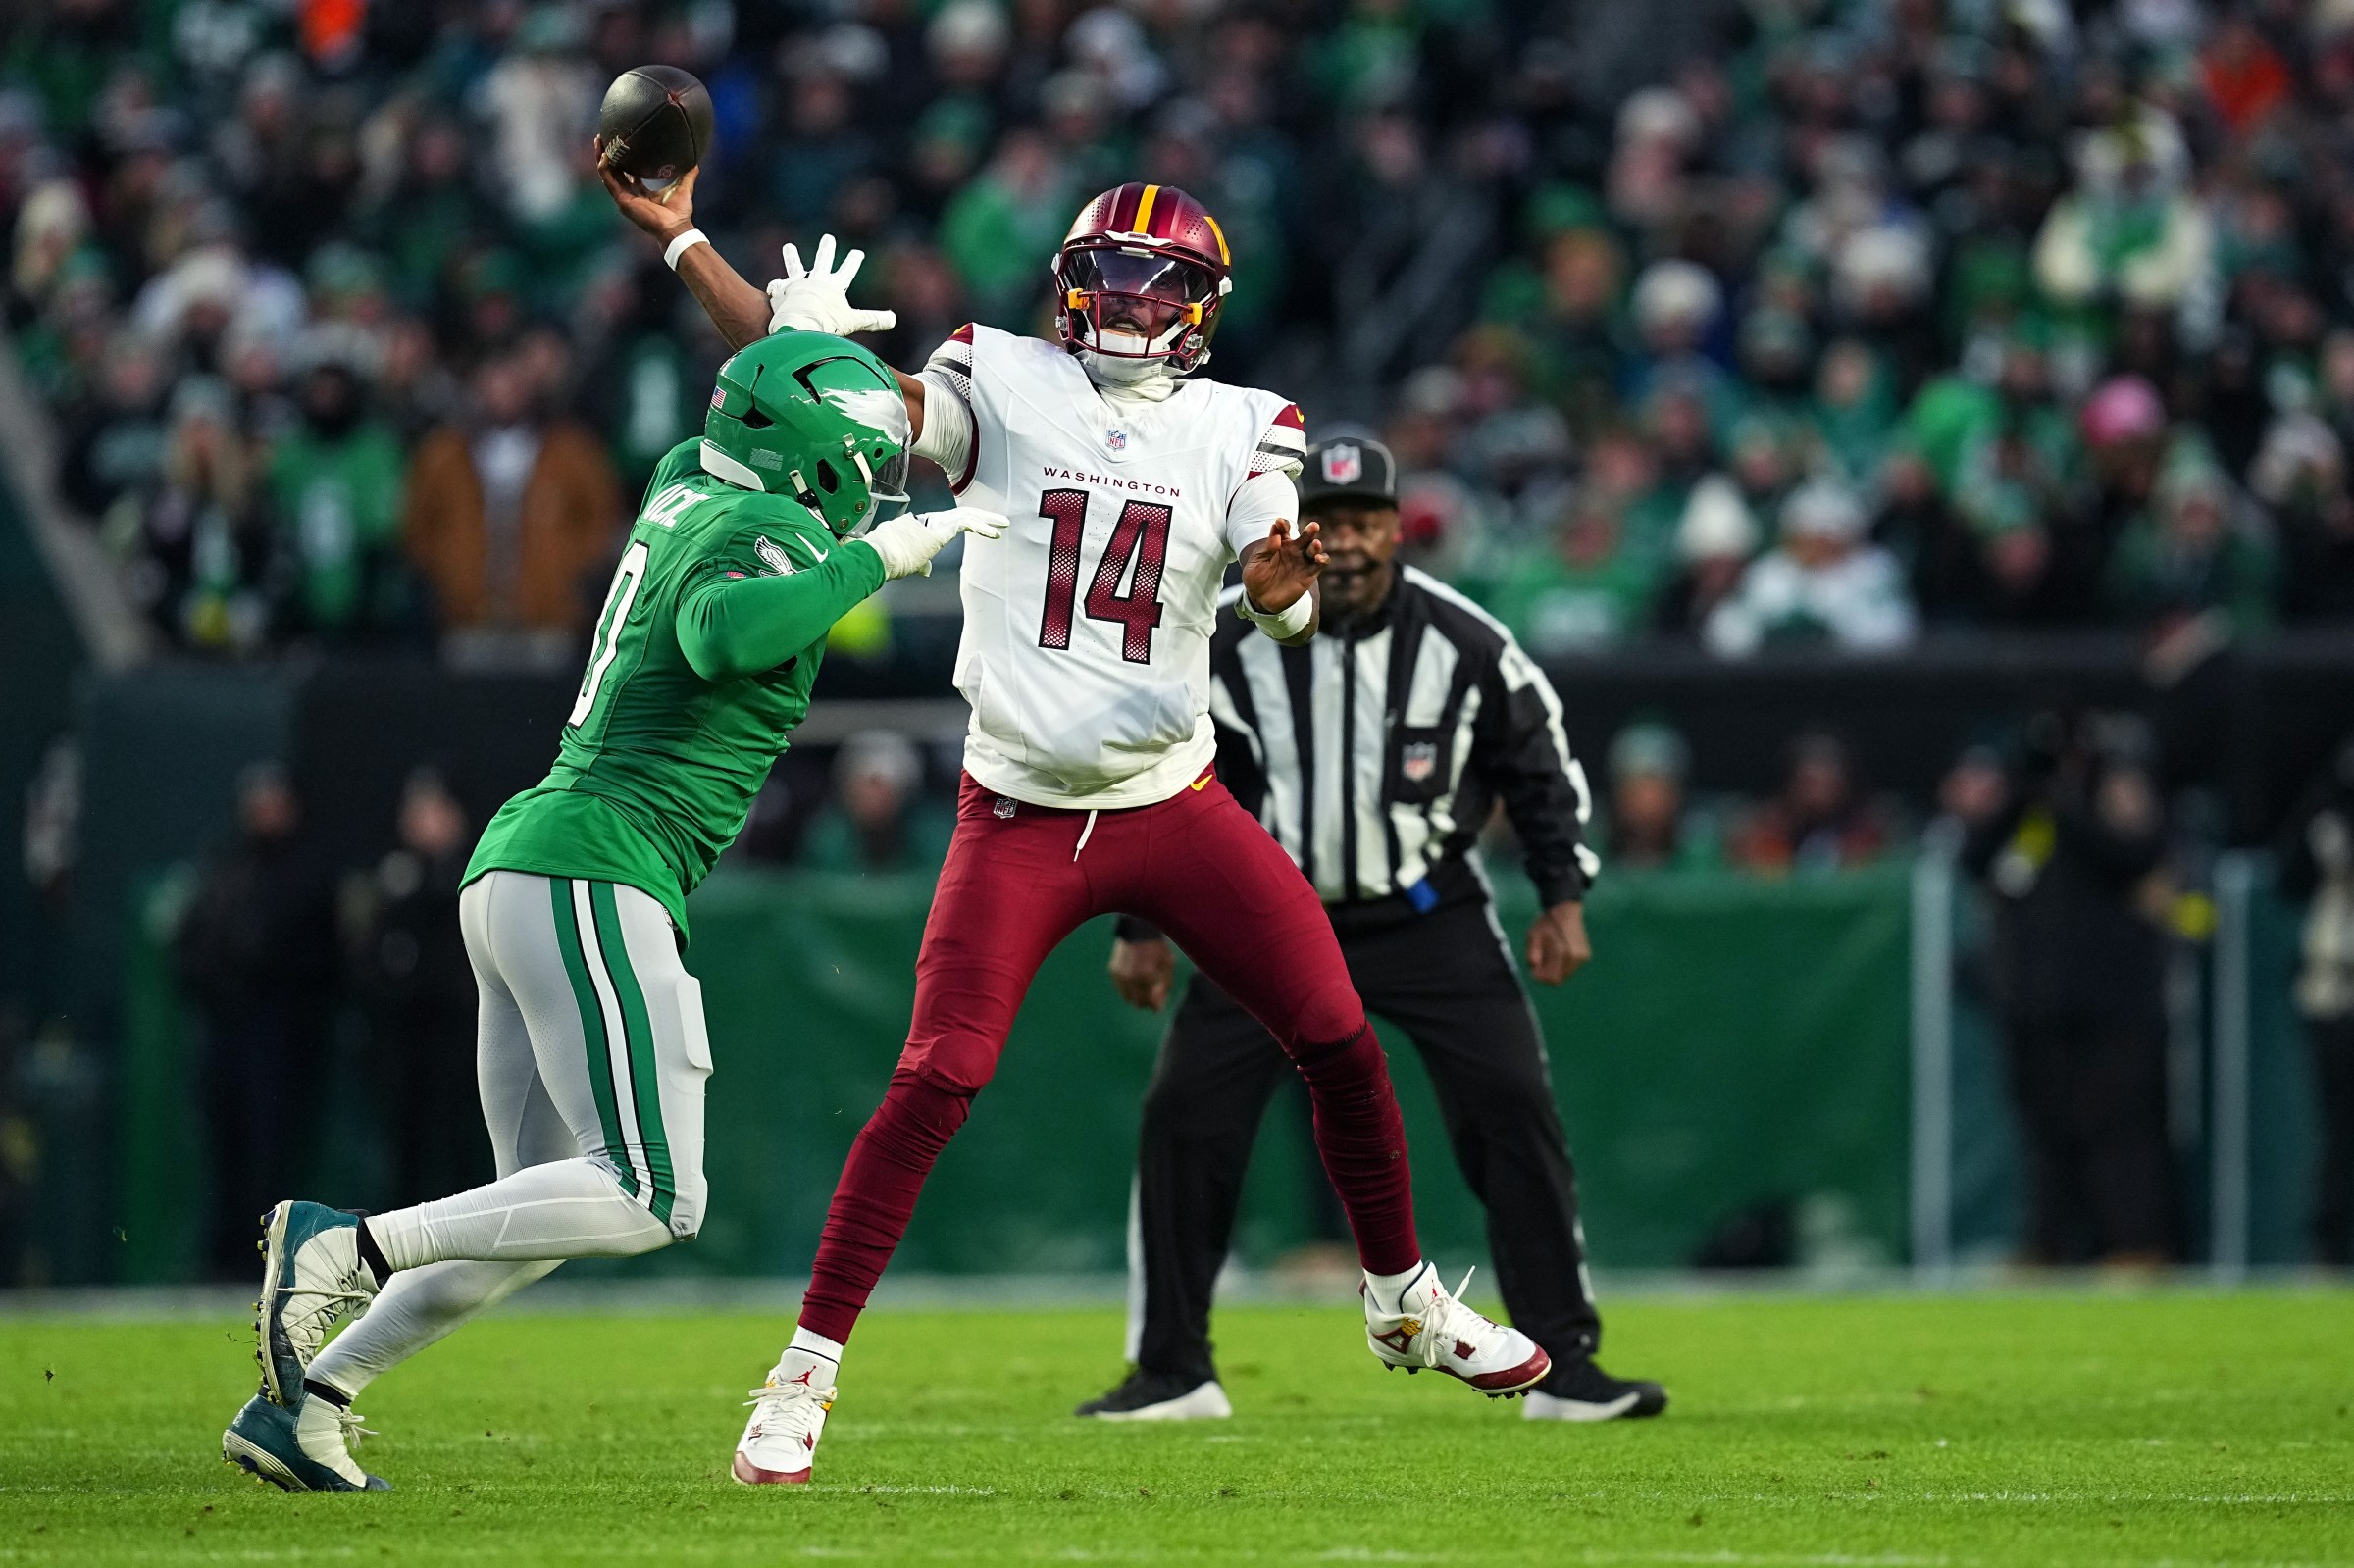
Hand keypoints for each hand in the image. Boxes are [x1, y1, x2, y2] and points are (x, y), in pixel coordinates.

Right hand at [595, 138, 698, 242]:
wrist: (675, 227)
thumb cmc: (679, 213)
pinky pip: (609, 182)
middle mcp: (630, 195)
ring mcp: (624, 199)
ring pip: (608, 174)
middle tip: (604, 137)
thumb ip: (688, 174)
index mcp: (642, 193)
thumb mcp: (684, 187)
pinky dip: (605, 169)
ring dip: (602, 157)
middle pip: (614, 172)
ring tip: (599, 140)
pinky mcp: (622, 201)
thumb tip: (696, 161)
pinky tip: (604, 156)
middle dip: (608, 155)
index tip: (621, 145)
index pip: (628, 174)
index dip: (623, 160)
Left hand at [766, 234, 897, 336]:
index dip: (853, 262)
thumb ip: (873, 320)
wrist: (800, 325)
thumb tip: (893, 319)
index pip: (847, 271)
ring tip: (788, 247)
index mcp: (834, 286)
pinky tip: (774, 288)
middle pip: (822, 261)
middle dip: (826, 249)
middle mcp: (815, 280)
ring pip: (794, 267)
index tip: (857, 252)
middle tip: (828, 238)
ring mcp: (796, 284)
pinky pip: (776, 287)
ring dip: (792, 257)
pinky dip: (776, 288)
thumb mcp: (853, 322)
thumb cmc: (827, 324)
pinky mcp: (780, 291)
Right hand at [860, 506, 1006, 578]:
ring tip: (1003, 525)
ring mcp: (932, 524)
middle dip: (982, 517)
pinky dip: (980, 527)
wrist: (875, 557)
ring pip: (965, 515)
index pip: (949, 521)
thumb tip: (927, 570)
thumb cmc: (884, 562)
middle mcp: (927, 521)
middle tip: (1001, 522)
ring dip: (987, 520)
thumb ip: (920, 564)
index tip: (984, 528)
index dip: (968, 523)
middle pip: (960, 514)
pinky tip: (992, 533)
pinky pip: (964, 524)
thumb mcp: (907, 563)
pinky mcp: (937, 530)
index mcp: (920, 526)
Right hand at [1107, 937, 1174, 1010]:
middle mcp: (1130, 977)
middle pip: (1137, 1003)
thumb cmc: (1157, 947)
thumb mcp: (1167, 965)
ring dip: (1136, 997)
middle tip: (1152, 997)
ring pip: (1127, 997)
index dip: (1156, 1006)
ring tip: (1144, 988)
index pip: (1150, 1003)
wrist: (1138, 930)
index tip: (1159, 1005)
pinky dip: (1127, 989)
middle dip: (1146, 1003)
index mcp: (1146, 976)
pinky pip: (1120, 988)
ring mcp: (1120, 975)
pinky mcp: (1113, 971)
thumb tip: (1159, 1007)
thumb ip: (1164, 986)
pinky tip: (1135, 981)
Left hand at [1239, 518, 1325, 612]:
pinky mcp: (1309, 574)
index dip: (1283, 525)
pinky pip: (1320, 564)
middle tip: (1314, 526)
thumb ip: (1266, 548)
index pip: (1284, 530)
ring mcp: (1302, 561)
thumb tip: (1276, 533)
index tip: (1279, 522)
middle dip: (1310, 530)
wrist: (1260, 599)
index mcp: (1280, 543)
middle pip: (1305, 536)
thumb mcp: (1256, 563)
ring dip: (1316, 545)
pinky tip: (1318, 559)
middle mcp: (1294, 550)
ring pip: (1314, 549)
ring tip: (1315, 544)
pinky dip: (1323, 559)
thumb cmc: (1256, 578)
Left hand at [1525, 901, 1589, 985]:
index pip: (1553, 979)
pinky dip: (1562, 965)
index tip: (1534, 969)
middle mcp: (1577, 958)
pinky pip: (1571, 967)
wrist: (1565, 910)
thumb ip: (1532, 952)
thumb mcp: (1533, 935)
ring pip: (1566, 974)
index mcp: (1565, 953)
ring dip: (1555, 969)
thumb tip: (1534, 967)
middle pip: (1560, 978)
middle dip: (1547, 973)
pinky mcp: (1586, 956)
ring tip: (1548, 954)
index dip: (1541, 977)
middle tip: (1539, 962)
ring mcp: (1583, 957)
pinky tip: (1558, 952)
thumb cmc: (1547, 922)